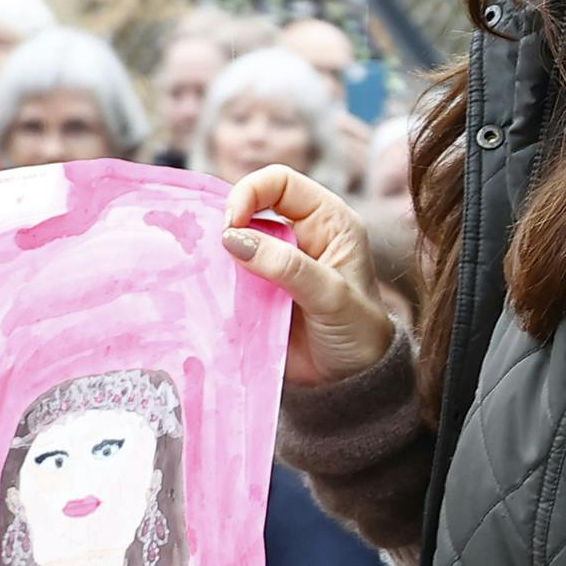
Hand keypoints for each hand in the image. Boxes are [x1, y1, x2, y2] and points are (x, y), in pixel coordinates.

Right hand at [221, 164, 397, 387]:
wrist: (352, 382)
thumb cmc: (358, 333)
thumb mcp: (330, 296)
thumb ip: (288, 266)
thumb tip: (234, 238)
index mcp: (328, 221)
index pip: (281, 182)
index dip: (251, 192)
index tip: (231, 223)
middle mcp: (300, 234)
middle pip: (252, 205)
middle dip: (229, 222)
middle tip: (215, 251)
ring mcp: (277, 262)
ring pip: (237, 240)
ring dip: (220, 253)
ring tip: (207, 270)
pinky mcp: (259, 290)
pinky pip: (230, 273)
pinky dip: (217, 278)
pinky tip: (209, 289)